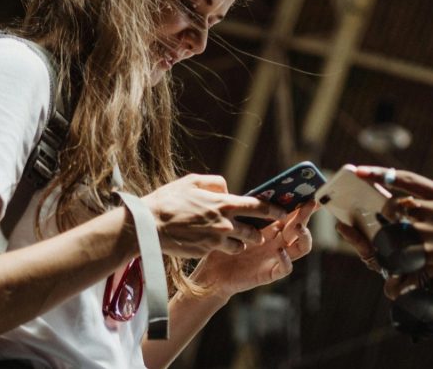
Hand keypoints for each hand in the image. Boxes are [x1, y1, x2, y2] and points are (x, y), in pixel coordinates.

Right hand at [142, 174, 286, 257]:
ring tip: (239, 240)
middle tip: (263, 231)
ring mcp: (216, 239)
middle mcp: (224, 222)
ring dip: (243, 243)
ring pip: (242, 245)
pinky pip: (225, 251)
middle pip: (254, 230)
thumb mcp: (192, 181)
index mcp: (223, 202)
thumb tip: (227, 189)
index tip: (284, 212)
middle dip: (261, 232)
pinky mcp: (207, 251)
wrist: (148, 225)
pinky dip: (226, 249)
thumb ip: (215, 183)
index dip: (274, 210)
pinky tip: (219, 245)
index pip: (258, 206)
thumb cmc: (168, 200)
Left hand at [191, 201, 317, 297]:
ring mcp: (276, 258)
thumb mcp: (235, 225)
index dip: (301, 205)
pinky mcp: (270, 273)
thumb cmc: (222, 246)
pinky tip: (280, 251)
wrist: (212, 272)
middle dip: (306, 215)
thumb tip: (258, 193)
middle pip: (299, 228)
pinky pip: (286, 268)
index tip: (309, 193)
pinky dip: (286, 259)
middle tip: (310, 203)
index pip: (291, 215)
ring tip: (298, 226)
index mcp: (271, 230)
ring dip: (304, 236)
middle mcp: (278, 243)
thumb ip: (248, 212)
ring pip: (302, 248)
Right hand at [336, 221, 432, 342]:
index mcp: (392, 261)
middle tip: (412, 229)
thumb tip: (412, 193)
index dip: (355, 237)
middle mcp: (394, 280)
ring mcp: (407, 299)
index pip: (369, 246)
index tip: (343, 223)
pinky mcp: (425, 313)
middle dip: (399, 244)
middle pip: (385, 261)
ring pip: (410, 279)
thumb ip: (423, 221)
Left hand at [355, 166, 432, 274]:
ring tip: (389, 245)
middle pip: (395, 206)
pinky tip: (399, 266)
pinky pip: (410, 255)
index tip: (360, 171)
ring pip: (398, 231)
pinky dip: (402, 260)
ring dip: (391, 239)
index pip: (405, 179)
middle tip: (384, 219)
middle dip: (386, 213)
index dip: (379, 175)